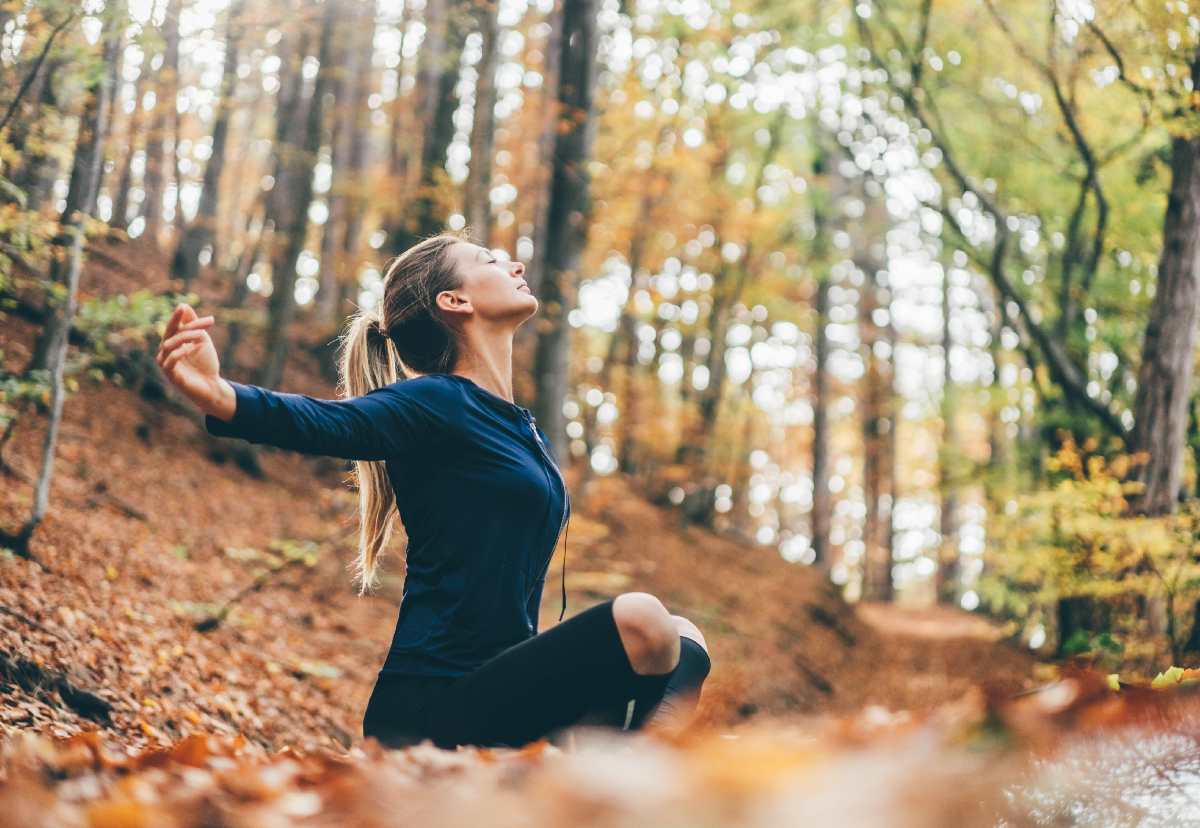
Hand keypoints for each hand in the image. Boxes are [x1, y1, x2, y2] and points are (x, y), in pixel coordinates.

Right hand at [156, 303, 236, 420]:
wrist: (211, 386)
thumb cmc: (205, 363)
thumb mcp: (202, 341)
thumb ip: (194, 325)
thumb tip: (184, 305)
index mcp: (172, 342)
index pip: (174, 326)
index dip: (181, 317)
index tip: (188, 307)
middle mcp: (166, 351)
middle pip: (171, 334)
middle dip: (185, 325)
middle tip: (203, 323)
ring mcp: (166, 364)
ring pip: (169, 346)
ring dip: (184, 337)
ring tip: (201, 334)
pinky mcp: (171, 376)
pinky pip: (168, 362)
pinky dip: (177, 353)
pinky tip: (189, 348)